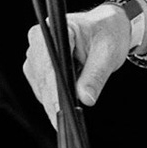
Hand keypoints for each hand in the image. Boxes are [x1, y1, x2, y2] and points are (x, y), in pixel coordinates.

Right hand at [23, 2, 132, 128]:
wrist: (108, 27)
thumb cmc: (109, 33)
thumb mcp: (108, 53)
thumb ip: (95, 75)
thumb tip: (85, 98)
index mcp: (55, 29)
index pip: (48, 63)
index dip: (53, 88)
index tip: (60, 108)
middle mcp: (39, 40)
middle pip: (41, 77)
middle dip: (53, 100)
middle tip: (66, 120)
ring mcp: (37, 55)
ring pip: (39, 85)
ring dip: (53, 101)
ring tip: (69, 115)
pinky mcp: (39, 67)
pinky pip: (43, 87)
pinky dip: (54, 98)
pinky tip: (65, 106)